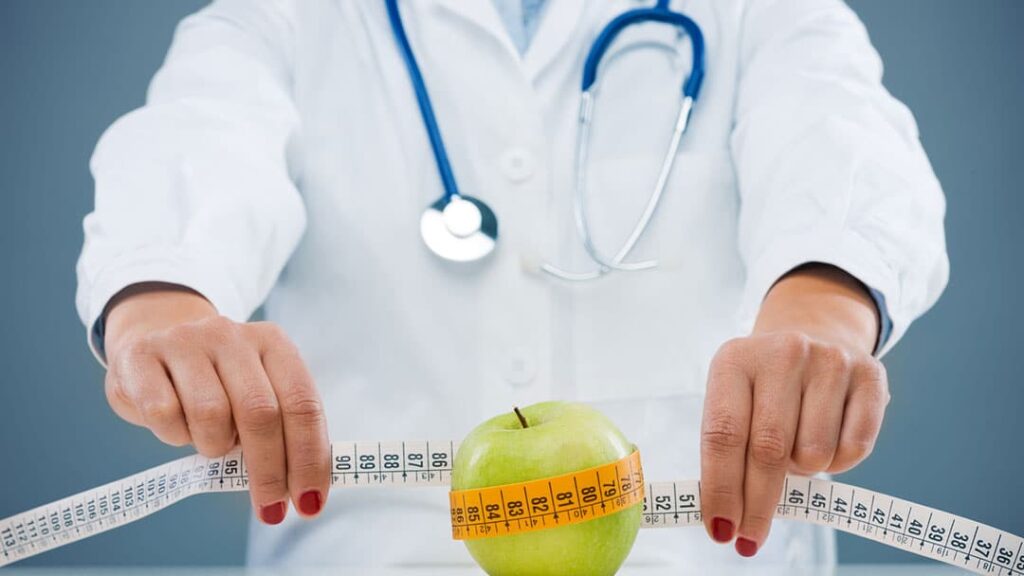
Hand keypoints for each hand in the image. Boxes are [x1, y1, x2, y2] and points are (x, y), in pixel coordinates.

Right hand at [103, 283, 329, 524]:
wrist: (153, 335)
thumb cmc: (216, 381)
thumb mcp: (255, 392)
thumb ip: (282, 428)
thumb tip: (303, 488)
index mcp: (273, 343)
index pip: (302, 403)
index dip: (309, 457)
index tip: (309, 502)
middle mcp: (232, 335)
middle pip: (261, 413)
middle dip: (270, 471)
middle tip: (270, 509)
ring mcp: (184, 341)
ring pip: (211, 415)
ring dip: (214, 446)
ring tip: (211, 443)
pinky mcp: (140, 357)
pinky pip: (163, 414)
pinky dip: (173, 435)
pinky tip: (176, 426)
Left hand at [700, 265, 889, 556]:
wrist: (814, 331)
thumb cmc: (764, 385)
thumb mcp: (734, 400)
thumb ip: (729, 450)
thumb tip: (727, 519)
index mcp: (734, 360)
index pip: (723, 435)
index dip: (722, 489)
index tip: (722, 530)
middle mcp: (782, 352)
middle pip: (768, 450)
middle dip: (758, 504)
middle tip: (751, 537)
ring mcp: (829, 360)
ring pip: (814, 455)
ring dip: (802, 473)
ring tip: (796, 455)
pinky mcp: (870, 375)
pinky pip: (854, 449)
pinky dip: (838, 465)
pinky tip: (826, 444)